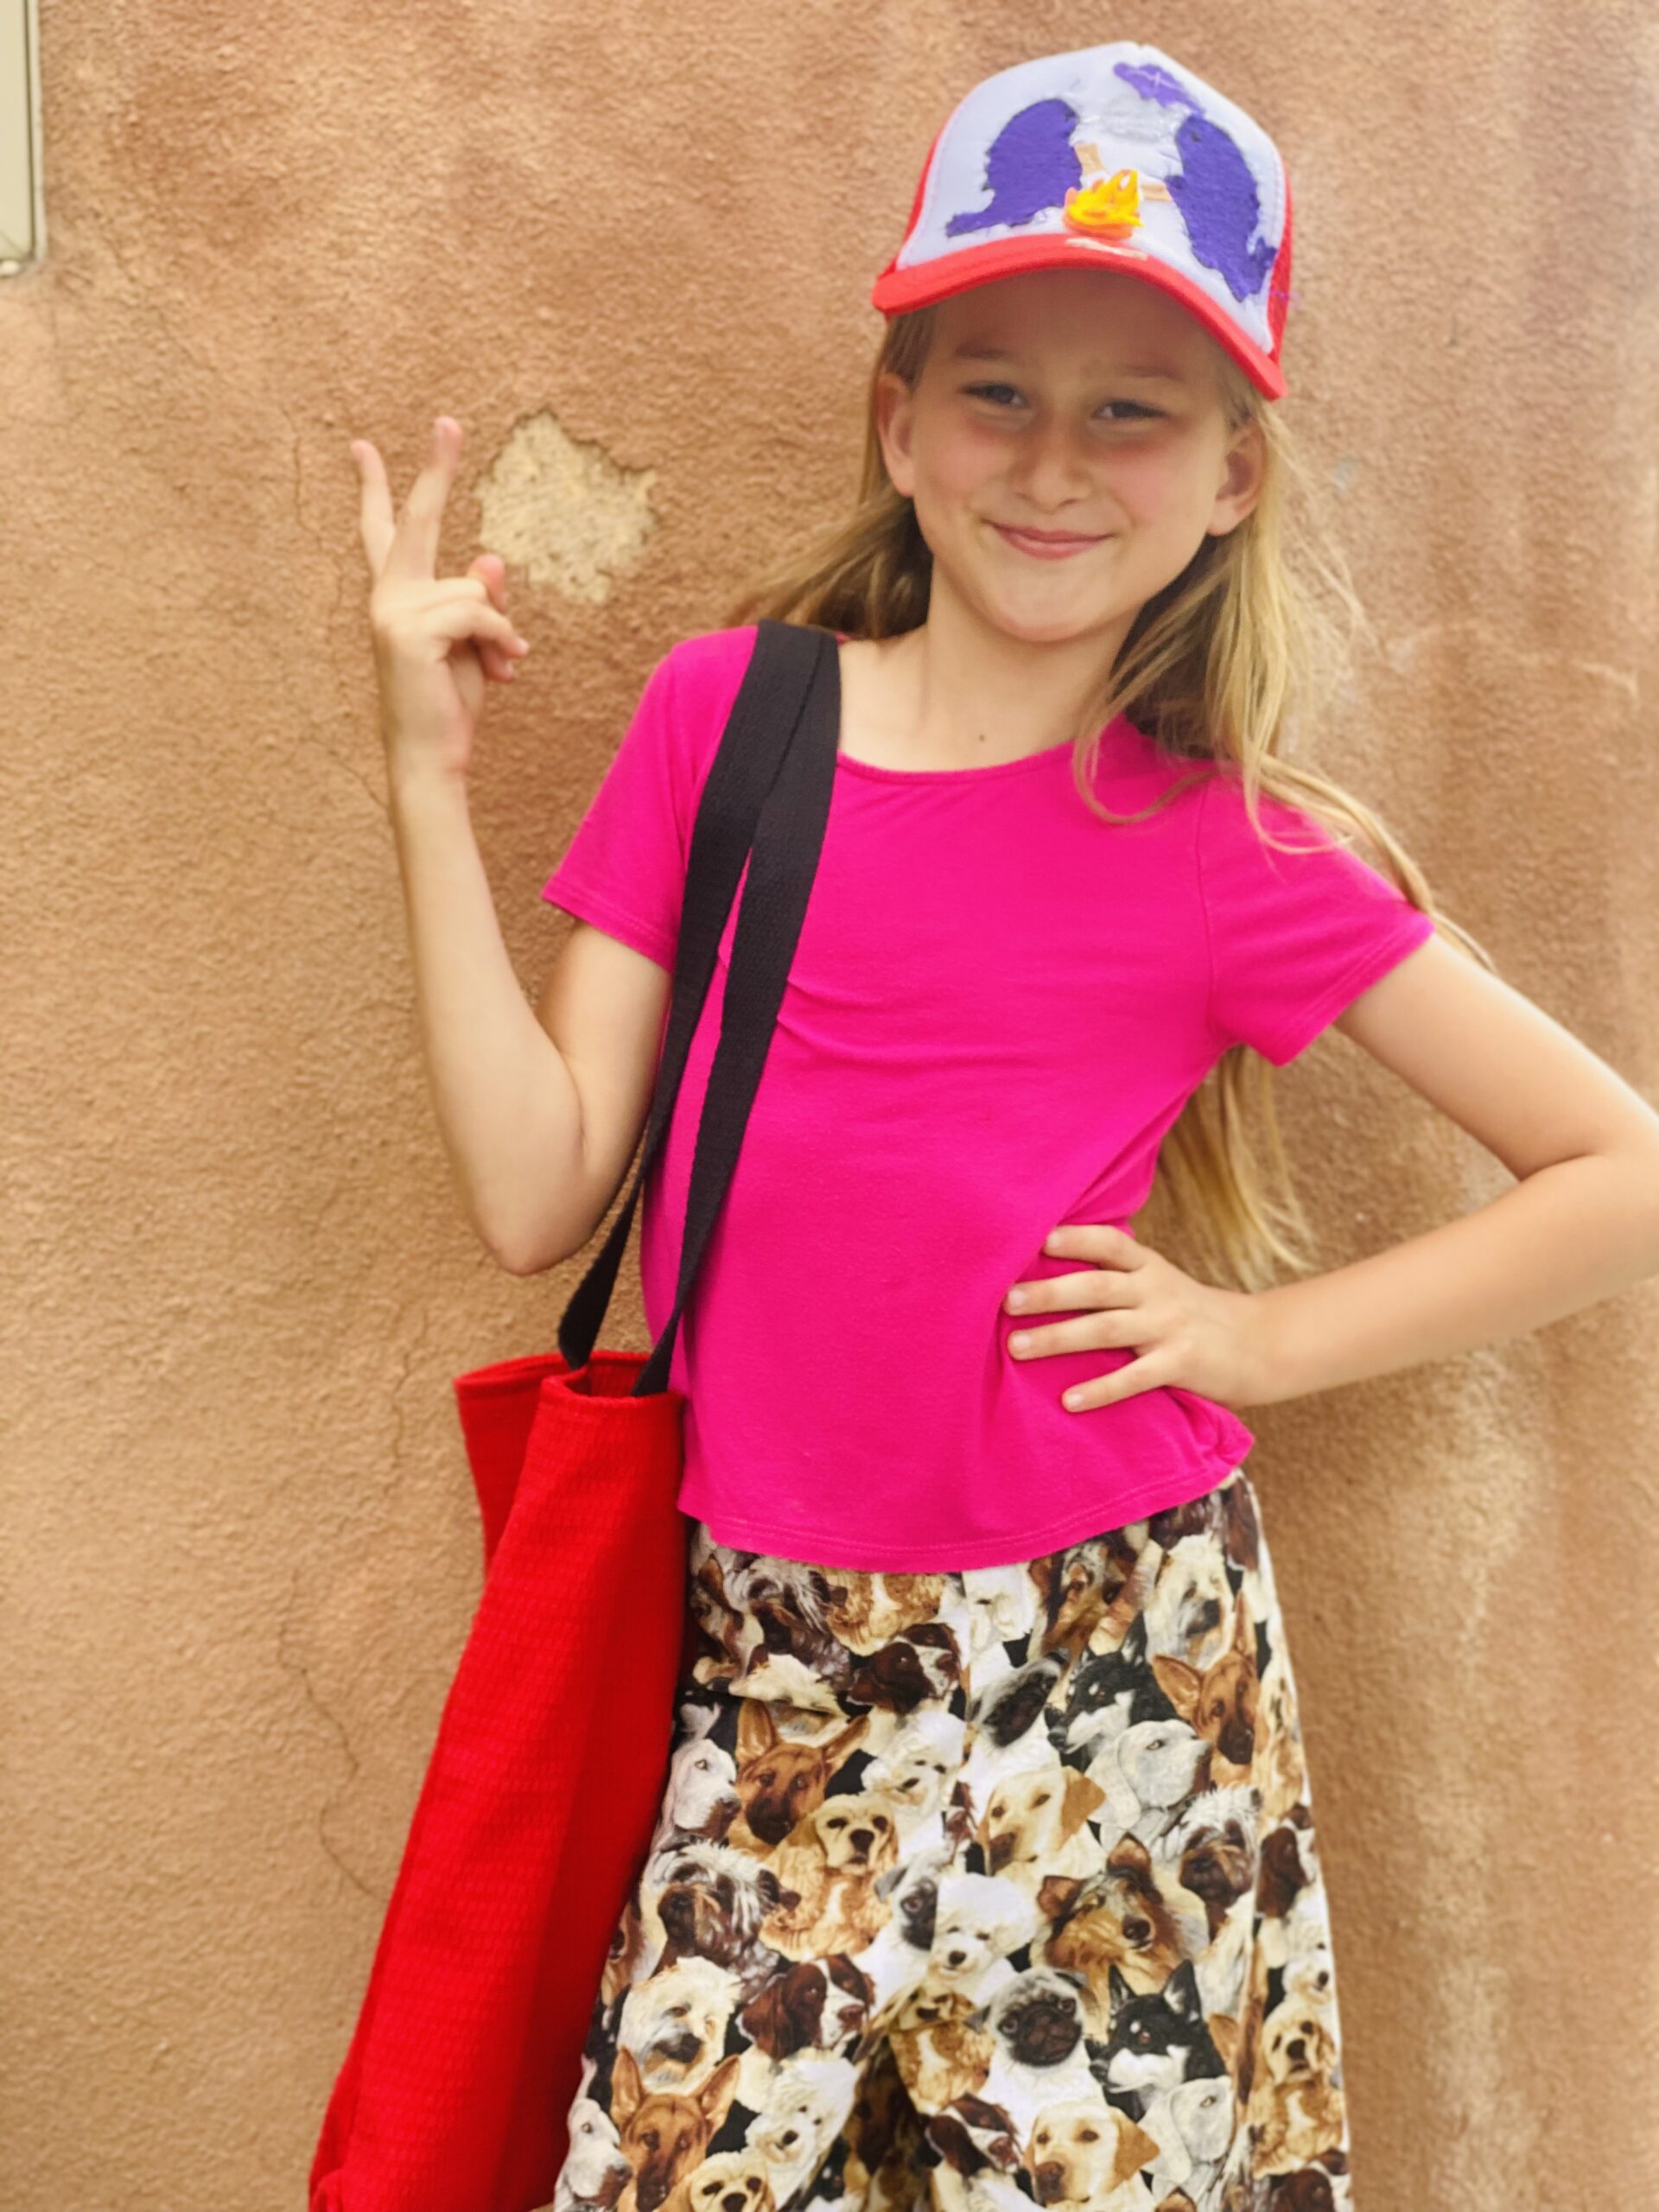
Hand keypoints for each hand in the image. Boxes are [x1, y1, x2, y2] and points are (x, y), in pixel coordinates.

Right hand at [349, 415, 530, 782]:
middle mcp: (386, 597)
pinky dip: (501, 641)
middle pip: (416, 521)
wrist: (430, 757)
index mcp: (396, 597)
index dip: (376, 487)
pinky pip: (479, 611)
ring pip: (475, 589)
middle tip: (448, 420)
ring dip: (499, 630)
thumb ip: (479, 602)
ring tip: (497, 667)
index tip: (361, 447)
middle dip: (436, 469)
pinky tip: (501, 671)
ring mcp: (392, 611)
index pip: (384, 532)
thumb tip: (490, 557)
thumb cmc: (448, 706)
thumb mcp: (473, 645)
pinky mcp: (409, 630)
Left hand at [1003, 1222, 1272, 1412]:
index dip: (1074, 1237)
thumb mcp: (1159, 1284)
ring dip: (1058, 1338)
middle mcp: (1157, 1290)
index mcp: (1149, 1267)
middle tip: (1006, 1300)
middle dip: (1049, 1292)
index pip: (1109, 1243)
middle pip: (1097, 1286)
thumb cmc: (1190, 1315)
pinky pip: (1135, 1377)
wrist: (1260, 1345)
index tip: (1033, 1238)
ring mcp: (1170, 1327)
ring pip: (1107, 1329)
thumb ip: (1116, 1277)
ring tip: (1016, 1348)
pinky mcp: (1183, 1364)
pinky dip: (1101, 1389)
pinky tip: (1069, 1400)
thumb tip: (1047, 1273)